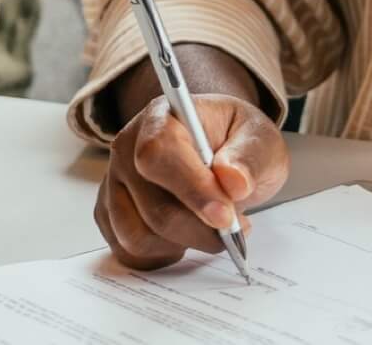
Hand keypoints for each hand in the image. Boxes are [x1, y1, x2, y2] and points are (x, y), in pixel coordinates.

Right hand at [95, 92, 287, 270]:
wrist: (222, 152)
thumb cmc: (237, 142)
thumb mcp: (261, 139)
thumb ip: (250, 156)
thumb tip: (234, 182)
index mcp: (161, 117)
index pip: (160, 153)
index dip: (192, 189)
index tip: (226, 216)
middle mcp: (127, 148)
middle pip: (153, 207)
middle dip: (200, 229)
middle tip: (235, 228)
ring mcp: (115, 184)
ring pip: (139, 235)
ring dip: (185, 243)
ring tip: (211, 228)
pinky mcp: (111, 215)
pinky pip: (130, 252)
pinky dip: (164, 255)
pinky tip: (186, 237)